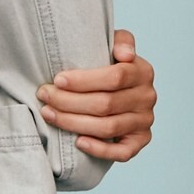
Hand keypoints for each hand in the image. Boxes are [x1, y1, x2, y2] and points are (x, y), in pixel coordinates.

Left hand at [38, 29, 156, 161]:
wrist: (116, 89)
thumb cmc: (107, 65)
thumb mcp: (112, 45)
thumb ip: (121, 41)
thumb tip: (125, 54)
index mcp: (142, 71)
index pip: (115, 77)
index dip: (84, 80)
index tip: (58, 80)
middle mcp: (147, 97)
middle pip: (106, 104)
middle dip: (69, 101)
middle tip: (45, 96)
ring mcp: (144, 121)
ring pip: (107, 127)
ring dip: (74, 123)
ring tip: (50, 114)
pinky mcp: (139, 141)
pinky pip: (122, 152)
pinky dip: (99, 149)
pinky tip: (78, 142)